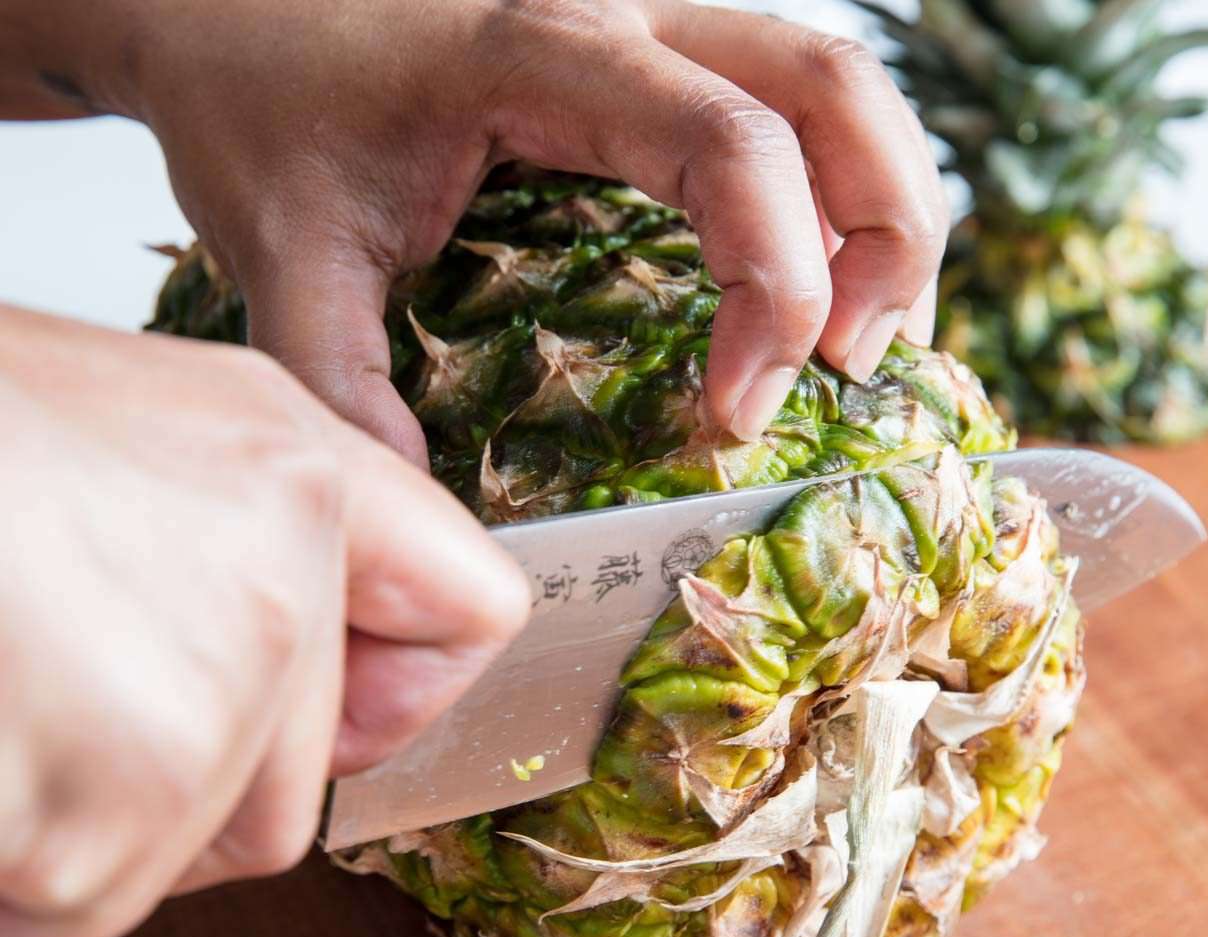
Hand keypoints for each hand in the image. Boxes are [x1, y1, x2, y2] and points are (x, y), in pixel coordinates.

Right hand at [0, 306, 528, 936]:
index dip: (399, 684)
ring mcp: (199, 702)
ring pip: (169, 866)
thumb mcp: (128, 423)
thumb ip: (247, 532)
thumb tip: (305, 664)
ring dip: (64, 843)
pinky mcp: (113, 806)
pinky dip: (2, 893)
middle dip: (180, 799)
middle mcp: (278, 584)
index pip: (468, 610)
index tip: (335, 704)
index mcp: (291, 473)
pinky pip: (63, 925)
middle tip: (58, 712)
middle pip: (293, 794)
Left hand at [5, 0, 945, 453]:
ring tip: (860, 337)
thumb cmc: (264, 108)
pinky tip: (822, 283)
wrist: (228, 6)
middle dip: (883, 235)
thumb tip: (431, 522)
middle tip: (851, 367)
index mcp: (548, 49)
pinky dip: (844, 193)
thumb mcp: (287, 250)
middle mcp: (630, 10)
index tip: (736, 411)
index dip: (772, 284)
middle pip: (837, 86)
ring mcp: (656, 19)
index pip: (730, 145)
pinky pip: (798, 101)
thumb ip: (341, 382)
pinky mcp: (661, 53)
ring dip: (887, 210)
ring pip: (845, 81)